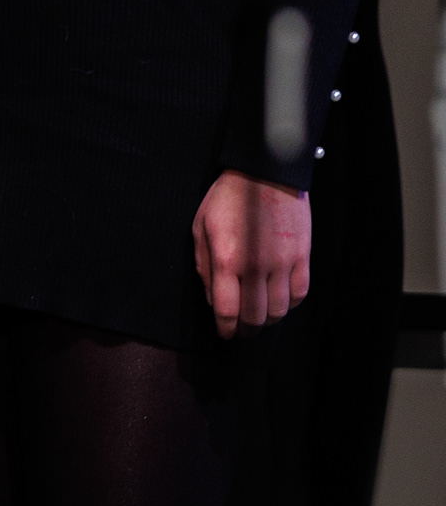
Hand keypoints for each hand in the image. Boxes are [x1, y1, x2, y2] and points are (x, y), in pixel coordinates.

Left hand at [192, 170, 310, 337]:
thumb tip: (214, 299)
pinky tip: (280, 301)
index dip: (225, 329)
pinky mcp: (302, 255)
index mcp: (227, 260)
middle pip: (255, 316)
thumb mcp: (202, 228)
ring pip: (280, 309)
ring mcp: (283, 262)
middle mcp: (257, 266)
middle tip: (242, 332)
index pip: (227, 310)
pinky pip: (300, 292)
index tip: (225, 334)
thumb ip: (205, 267)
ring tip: (261, 318)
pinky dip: (290, 304)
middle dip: (246, 330)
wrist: (266, 171)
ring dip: (269, 320)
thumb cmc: (228, 199)